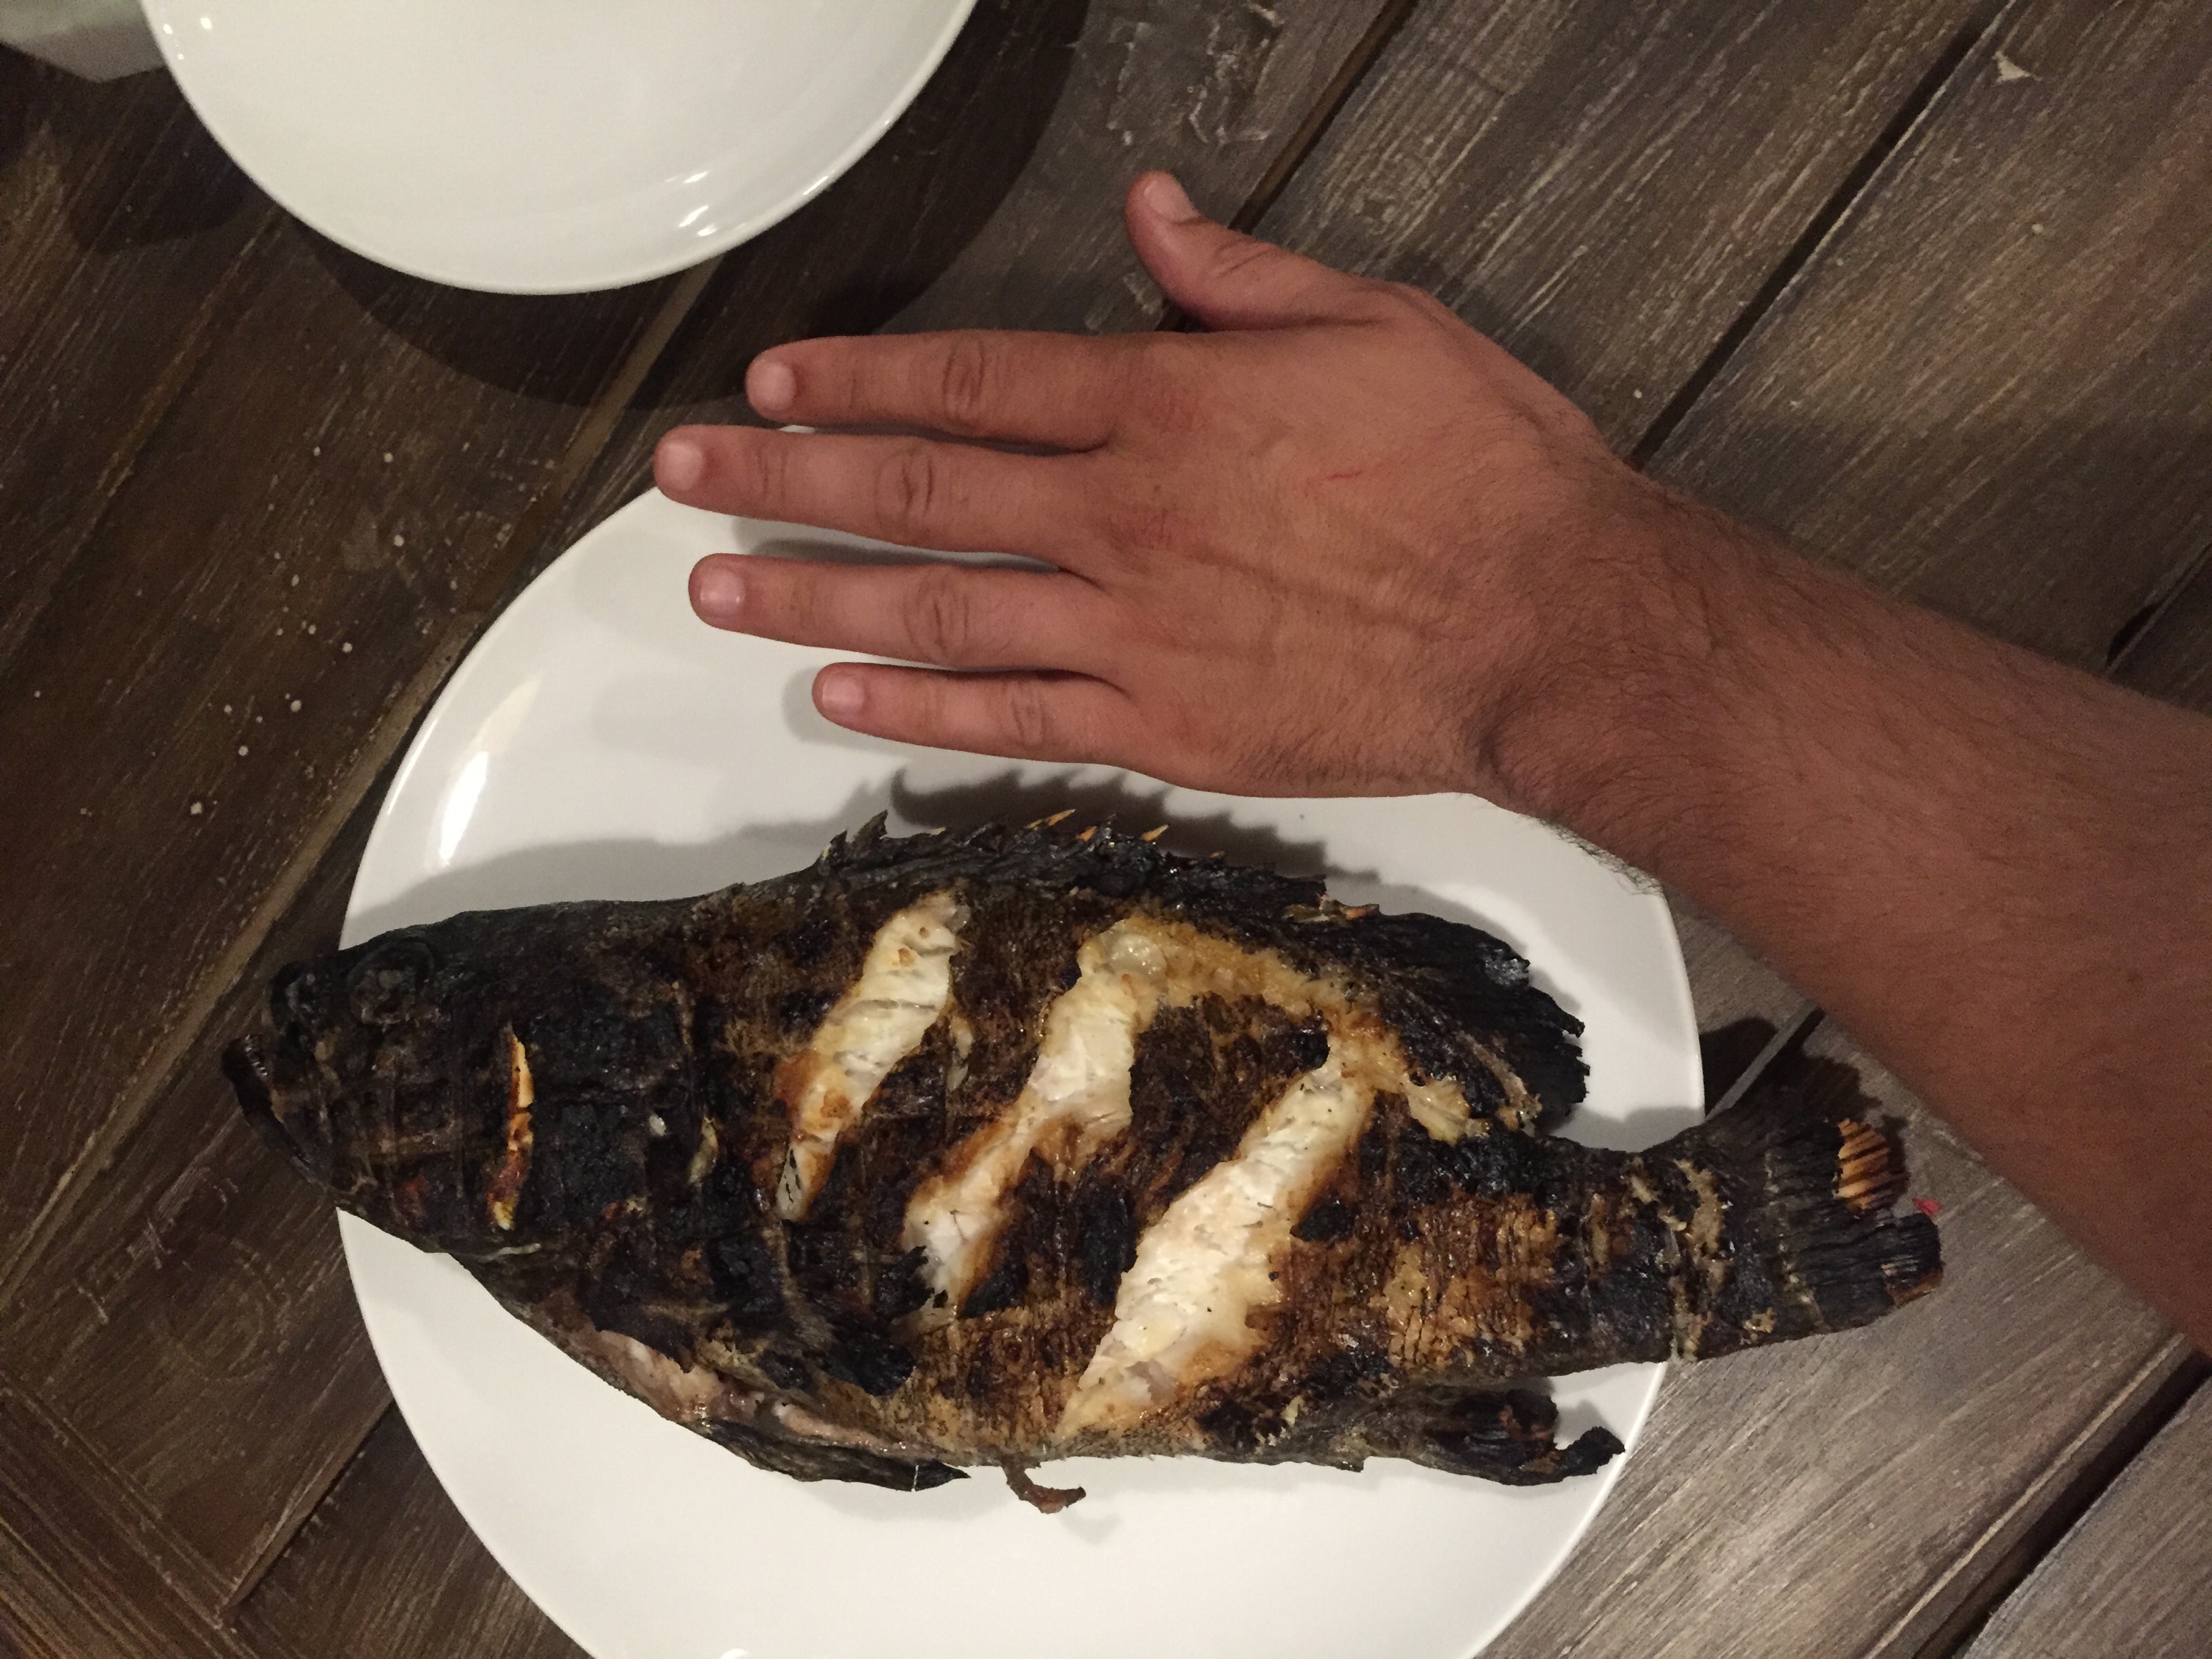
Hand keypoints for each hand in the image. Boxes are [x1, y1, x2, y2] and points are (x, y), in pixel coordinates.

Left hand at [653, 172, 1694, 811]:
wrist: (1555, 630)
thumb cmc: (1482, 475)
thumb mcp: (1375, 321)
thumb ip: (1238, 273)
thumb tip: (1151, 213)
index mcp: (1167, 405)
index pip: (970, 379)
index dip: (855, 378)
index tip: (772, 382)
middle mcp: (1124, 517)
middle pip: (915, 490)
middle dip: (781, 477)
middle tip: (681, 476)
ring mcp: (1135, 631)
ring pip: (935, 609)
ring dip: (811, 595)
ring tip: (717, 587)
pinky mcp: (1165, 728)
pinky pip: (1011, 716)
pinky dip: (917, 706)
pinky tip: (841, 698)